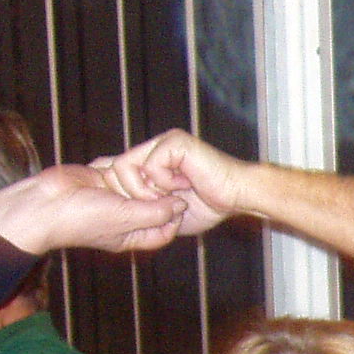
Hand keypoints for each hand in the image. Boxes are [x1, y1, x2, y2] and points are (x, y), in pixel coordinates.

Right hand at [0, 164, 189, 256]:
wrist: (43, 204)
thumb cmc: (82, 219)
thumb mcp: (125, 217)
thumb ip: (155, 212)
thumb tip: (181, 206)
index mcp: (133, 236)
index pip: (165, 229)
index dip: (176, 215)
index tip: (184, 197)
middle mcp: (125, 219)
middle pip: (154, 206)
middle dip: (161, 192)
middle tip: (172, 178)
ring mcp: (112, 199)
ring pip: (138, 186)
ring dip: (141, 177)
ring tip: (150, 168)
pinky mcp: (100, 181)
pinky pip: (119, 172)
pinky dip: (122, 166)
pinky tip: (124, 161)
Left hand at [100, 129, 251, 237]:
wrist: (238, 197)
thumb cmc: (211, 205)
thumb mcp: (167, 211)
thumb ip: (145, 207)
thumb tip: (120, 210)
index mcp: (152, 160)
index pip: (115, 170)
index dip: (120, 193)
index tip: (139, 210)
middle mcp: (154, 147)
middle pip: (114, 169)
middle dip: (131, 196)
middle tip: (158, 207)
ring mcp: (163, 142)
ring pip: (127, 166)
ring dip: (145, 190)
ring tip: (169, 198)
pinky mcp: (174, 142)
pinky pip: (150, 165)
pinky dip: (164, 182)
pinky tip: (185, 184)